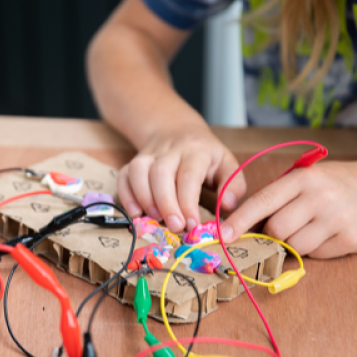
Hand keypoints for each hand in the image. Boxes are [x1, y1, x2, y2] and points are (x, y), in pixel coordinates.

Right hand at [117, 124, 246, 232]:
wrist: (177, 129)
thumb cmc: (205, 155)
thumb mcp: (226, 164)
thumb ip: (233, 185)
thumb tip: (228, 205)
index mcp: (196, 150)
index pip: (189, 175)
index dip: (188, 202)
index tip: (192, 225)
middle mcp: (170, 150)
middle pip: (161, 173)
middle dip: (166, 203)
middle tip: (175, 227)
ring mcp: (148, 154)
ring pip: (138, 171)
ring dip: (144, 198)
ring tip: (156, 219)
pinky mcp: (134, 161)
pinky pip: (123, 176)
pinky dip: (125, 195)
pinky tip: (135, 212)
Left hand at [219, 160, 356, 257]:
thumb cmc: (336, 184)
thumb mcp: (307, 178)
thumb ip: (279, 196)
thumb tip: (243, 223)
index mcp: (303, 178)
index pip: (263, 201)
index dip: (239, 221)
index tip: (222, 235)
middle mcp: (319, 197)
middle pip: (276, 229)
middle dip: (273, 234)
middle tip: (283, 228)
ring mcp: (336, 219)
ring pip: (295, 245)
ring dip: (295, 243)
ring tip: (310, 228)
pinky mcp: (350, 239)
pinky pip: (317, 254)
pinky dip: (315, 249)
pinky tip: (327, 234)